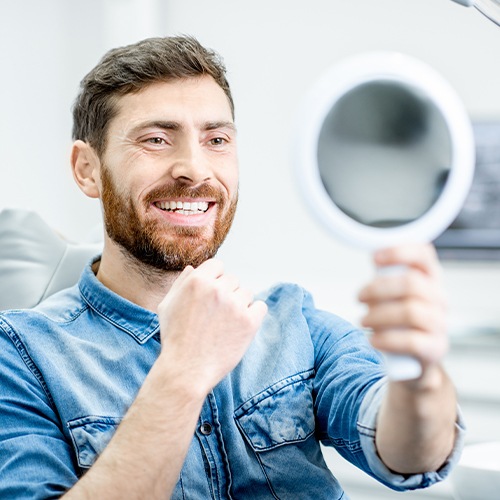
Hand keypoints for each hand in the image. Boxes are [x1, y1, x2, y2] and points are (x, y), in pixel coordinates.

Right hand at [156, 259, 267, 392]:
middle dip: (226, 293)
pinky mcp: (249, 322)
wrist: (186, 370)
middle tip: (216, 315)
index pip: (217, 265)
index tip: (212, 295)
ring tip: (226, 323)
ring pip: (247, 293)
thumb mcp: (167, 306)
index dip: (215, 279)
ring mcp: (235, 305)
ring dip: (239, 304)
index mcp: (197, 281)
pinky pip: (260, 307)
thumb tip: (193, 268)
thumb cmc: (175, 338)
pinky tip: (240, 326)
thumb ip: (181, 283)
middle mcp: (217, 289)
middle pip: (233, 279)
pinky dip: (254, 315)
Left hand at [358, 244, 447, 369]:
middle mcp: (439, 298)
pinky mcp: (435, 348)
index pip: (424, 255)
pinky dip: (386, 339)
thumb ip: (386, 277)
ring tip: (363, 320)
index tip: (374, 258)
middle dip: (378, 289)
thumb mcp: (393, 295)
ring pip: (410, 311)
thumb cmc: (398, 320)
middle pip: (412, 283)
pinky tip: (373, 339)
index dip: (399, 252)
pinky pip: (412, 341)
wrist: (412, 360)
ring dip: (379, 315)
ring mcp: (439, 324)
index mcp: (430, 279)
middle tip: (359, 297)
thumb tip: (374, 258)